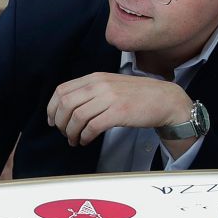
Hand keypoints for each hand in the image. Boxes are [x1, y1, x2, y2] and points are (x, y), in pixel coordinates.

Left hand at [46, 73, 191, 146]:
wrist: (165, 99)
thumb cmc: (137, 95)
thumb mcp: (111, 85)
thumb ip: (91, 91)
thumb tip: (68, 106)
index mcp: (95, 77)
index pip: (62, 90)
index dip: (52, 108)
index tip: (52, 120)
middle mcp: (100, 85)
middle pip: (65, 104)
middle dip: (60, 122)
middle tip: (64, 133)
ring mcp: (109, 98)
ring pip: (77, 117)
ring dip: (71, 132)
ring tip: (74, 140)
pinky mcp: (118, 112)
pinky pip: (92, 127)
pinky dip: (85, 137)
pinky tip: (86, 140)